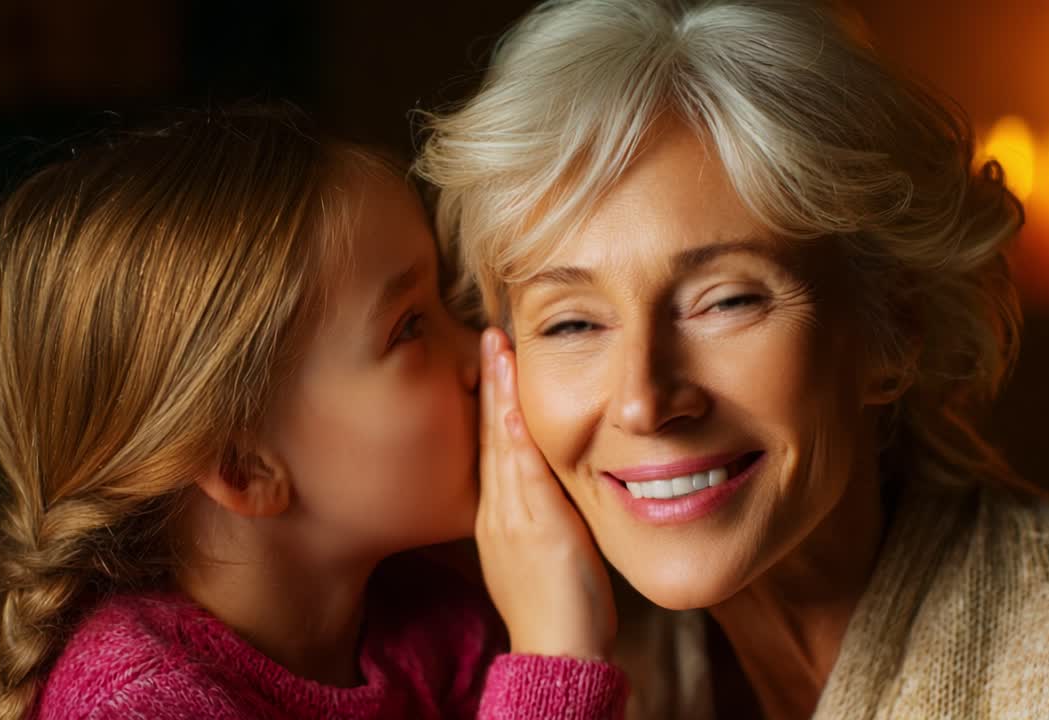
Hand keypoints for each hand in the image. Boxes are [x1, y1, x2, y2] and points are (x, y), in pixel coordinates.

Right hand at [476, 327, 615, 659]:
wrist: (557, 653)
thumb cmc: (561, 609)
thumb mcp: (544, 552)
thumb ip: (546, 514)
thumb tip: (559, 487)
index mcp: (499, 516)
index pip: (494, 444)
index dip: (493, 400)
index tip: (495, 361)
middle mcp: (498, 511)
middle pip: (489, 434)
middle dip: (488, 383)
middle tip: (487, 335)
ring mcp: (512, 519)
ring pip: (501, 444)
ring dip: (499, 394)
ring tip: (496, 349)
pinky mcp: (533, 529)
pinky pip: (521, 475)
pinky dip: (515, 439)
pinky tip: (512, 407)